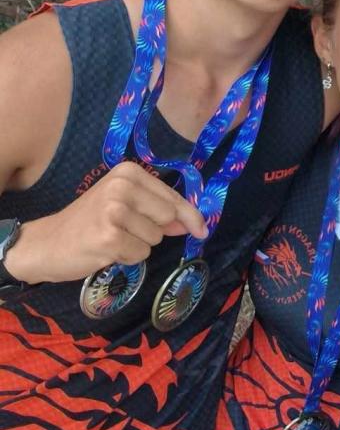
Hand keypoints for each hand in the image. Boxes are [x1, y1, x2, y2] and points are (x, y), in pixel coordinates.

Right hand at [4, 161, 207, 283]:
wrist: (47, 242)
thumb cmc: (90, 222)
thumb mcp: (126, 206)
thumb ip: (160, 211)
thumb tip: (194, 224)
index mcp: (128, 172)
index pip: (174, 197)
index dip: (190, 216)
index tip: (201, 229)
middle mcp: (121, 185)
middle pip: (168, 218)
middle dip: (154, 231)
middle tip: (124, 229)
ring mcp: (114, 210)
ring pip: (156, 238)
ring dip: (138, 245)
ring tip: (112, 238)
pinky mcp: (109, 236)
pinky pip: (141, 255)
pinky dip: (127, 258)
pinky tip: (105, 250)